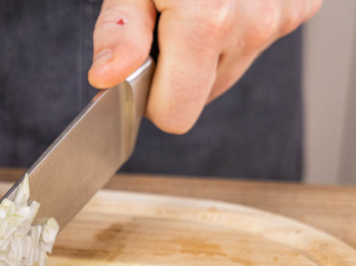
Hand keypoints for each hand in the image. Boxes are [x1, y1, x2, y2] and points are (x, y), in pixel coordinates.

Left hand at [88, 0, 321, 132]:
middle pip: (201, 95)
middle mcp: (255, 25)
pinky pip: (256, 44)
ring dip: (207, 51)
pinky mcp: (299, 7)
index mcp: (209, 23)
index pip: (176, 115)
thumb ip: (121, 31)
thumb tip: (107, 78)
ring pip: (228, 72)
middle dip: (178, 72)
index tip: (143, 66)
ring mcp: (282, 17)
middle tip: (168, 22)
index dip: (151, 98)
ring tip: (197, 6)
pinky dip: (236, 29)